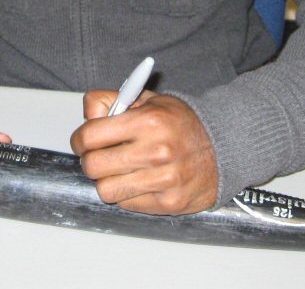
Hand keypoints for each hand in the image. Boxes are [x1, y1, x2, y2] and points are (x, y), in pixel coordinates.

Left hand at [69, 90, 217, 214]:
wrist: (225, 147)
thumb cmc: (182, 123)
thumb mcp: (149, 100)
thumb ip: (114, 102)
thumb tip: (88, 116)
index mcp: (149, 121)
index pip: (90, 135)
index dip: (79, 140)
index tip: (83, 142)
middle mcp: (157, 151)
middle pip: (93, 166)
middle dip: (90, 161)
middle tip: (100, 156)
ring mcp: (164, 179)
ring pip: (106, 189)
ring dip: (108, 180)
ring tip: (120, 170)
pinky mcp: (169, 202)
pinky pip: (126, 204)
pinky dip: (127, 194)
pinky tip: (140, 180)